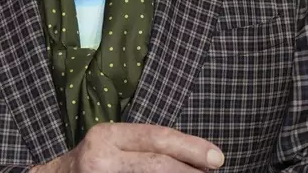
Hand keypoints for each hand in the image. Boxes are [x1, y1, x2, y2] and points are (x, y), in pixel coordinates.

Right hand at [31, 123, 224, 171]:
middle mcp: (101, 157)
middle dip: (190, 168)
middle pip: (156, 162)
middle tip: (214, 171)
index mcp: (107, 137)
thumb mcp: (113, 145)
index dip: (190, 146)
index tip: (216, 157)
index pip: (156, 137)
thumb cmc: (91, 163)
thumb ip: (144, 147)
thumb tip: (194, 158)